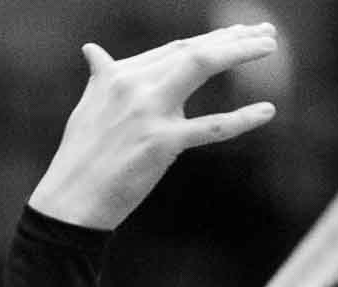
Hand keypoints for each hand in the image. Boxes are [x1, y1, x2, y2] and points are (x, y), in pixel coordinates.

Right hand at [29, 23, 277, 230]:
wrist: (68, 203)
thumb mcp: (86, 109)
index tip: (234, 34)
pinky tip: (267, 111)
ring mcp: (149, 112)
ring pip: (203, 66)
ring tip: (269, 46)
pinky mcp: (162, 143)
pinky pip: (211, 127)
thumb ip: (100, 78)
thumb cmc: (78, 161)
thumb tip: (91, 50)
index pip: (172, 50)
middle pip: (192, 49)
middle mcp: (134, 86)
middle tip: (264, 33)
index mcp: (117, 76)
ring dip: (241, 52)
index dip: (208, 40)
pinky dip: (242, 119)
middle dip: (232, 37)